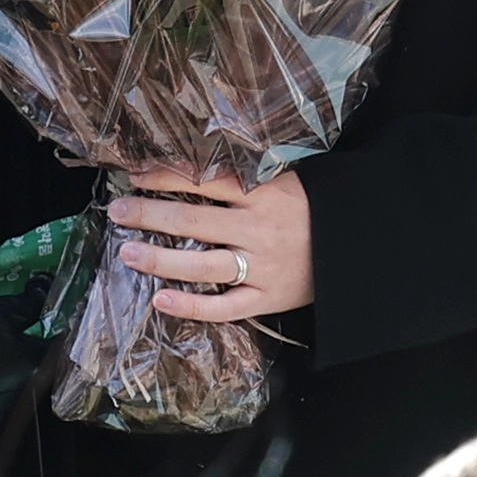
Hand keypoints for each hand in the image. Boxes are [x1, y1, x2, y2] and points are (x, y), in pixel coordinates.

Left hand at [110, 169, 315, 321]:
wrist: (359, 246)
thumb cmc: (319, 208)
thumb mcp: (288, 180)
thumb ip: (248, 179)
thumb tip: (195, 169)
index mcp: (262, 195)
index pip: (204, 181)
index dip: (165, 177)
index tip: (135, 175)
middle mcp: (257, 230)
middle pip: (192, 222)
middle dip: (148, 215)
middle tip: (117, 210)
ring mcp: (260, 267)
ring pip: (201, 265)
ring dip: (159, 260)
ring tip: (127, 252)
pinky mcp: (266, 299)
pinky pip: (223, 307)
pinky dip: (191, 306)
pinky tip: (161, 302)